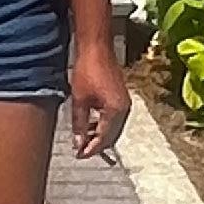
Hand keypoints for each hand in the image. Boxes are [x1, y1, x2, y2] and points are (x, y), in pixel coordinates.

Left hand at [67, 41, 129, 159]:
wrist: (96, 47)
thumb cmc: (88, 69)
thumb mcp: (79, 100)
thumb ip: (79, 124)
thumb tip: (78, 142)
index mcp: (115, 111)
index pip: (104, 138)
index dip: (91, 149)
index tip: (79, 155)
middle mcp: (124, 109)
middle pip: (112, 136)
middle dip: (97, 145)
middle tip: (81, 151)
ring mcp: (124, 102)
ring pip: (113, 128)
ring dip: (100, 135)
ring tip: (84, 139)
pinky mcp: (121, 96)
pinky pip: (114, 118)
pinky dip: (103, 124)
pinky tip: (91, 124)